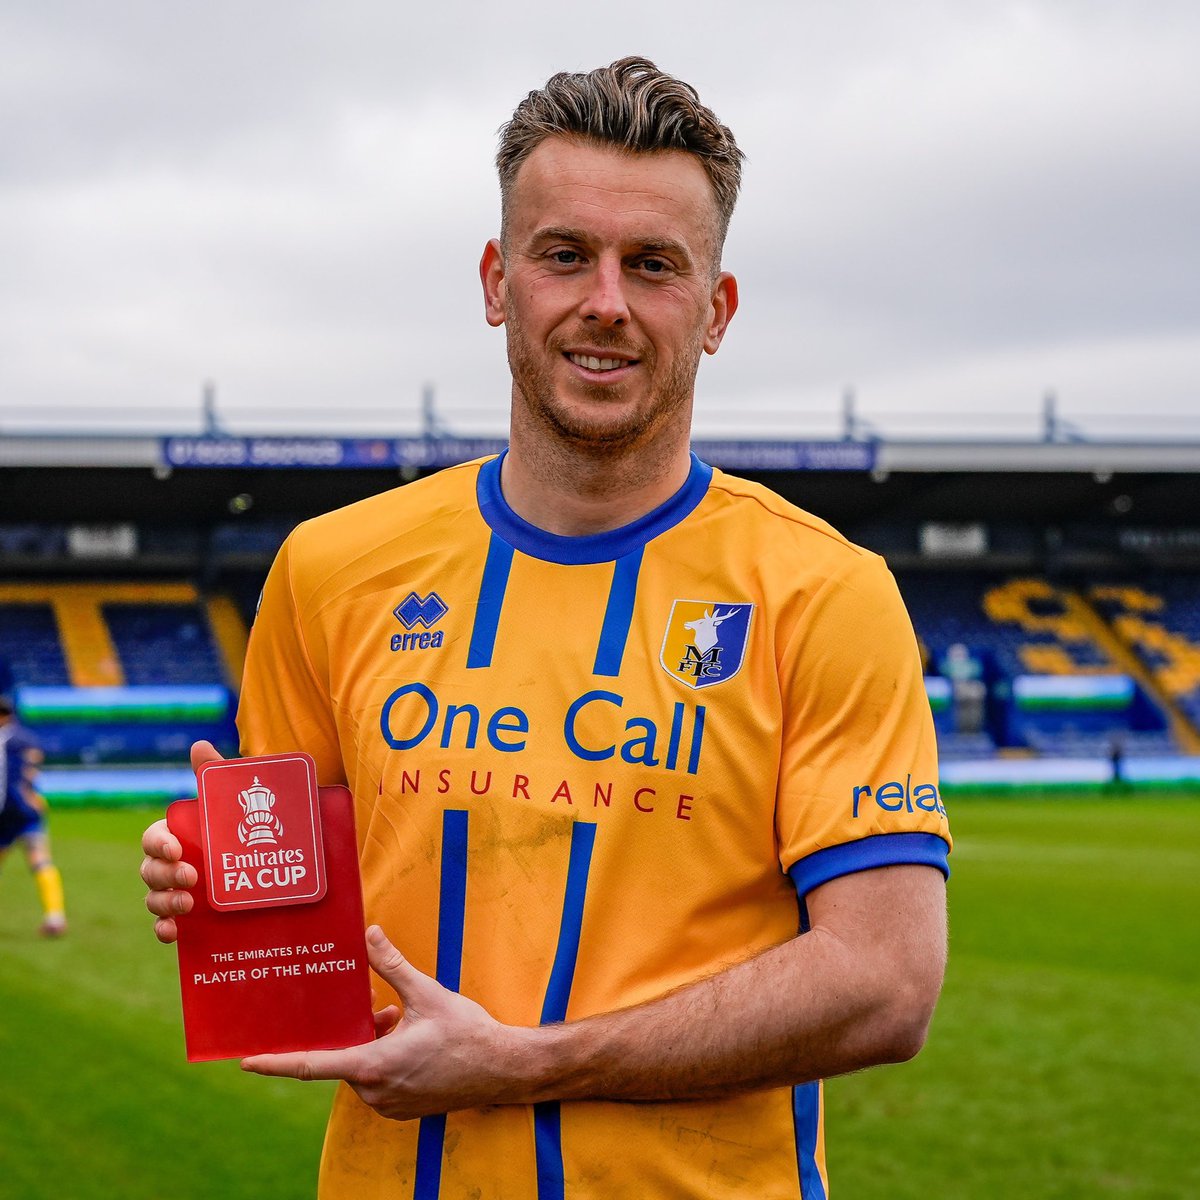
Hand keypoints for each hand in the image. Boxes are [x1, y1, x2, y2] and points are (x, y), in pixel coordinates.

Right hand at [139, 740, 223, 942]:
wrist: (263, 860)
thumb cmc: (238, 825)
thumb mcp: (230, 800)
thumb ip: (214, 774)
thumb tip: (199, 744)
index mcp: (175, 836)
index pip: (153, 839)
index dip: (160, 844)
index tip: (178, 849)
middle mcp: (169, 865)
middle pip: (150, 871)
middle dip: (165, 875)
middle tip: (192, 877)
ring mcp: (175, 891)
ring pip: (154, 898)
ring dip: (165, 902)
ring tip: (188, 904)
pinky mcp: (186, 916)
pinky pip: (164, 925)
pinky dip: (163, 929)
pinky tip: (175, 932)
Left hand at [242, 926, 527, 1120]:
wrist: (503, 1069)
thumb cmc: (466, 1033)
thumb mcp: (427, 993)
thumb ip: (391, 966)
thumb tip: (368, 933)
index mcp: (373, 1066)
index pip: (313, 1066)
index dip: (277, 1062)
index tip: (247, 1061)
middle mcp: (375, 1092)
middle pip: (345, 1057)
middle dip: (356, 1030)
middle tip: (382, 1007)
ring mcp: (389, 1105)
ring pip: (363, 1067)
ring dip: (374, 1042)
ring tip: (401, 1018)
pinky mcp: (403, 1108)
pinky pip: (380, 1079)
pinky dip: (386, 1057)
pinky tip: (411, 1036)